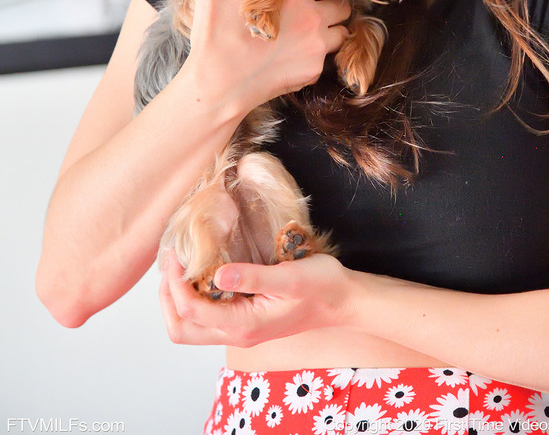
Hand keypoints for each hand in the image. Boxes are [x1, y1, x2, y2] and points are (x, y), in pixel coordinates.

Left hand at [159, 250, 352, 346]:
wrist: (342, 301)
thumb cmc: (320, 287)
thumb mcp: (289, 277)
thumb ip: (253, 277)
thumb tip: (218, 274)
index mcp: (244, 325)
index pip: (192, 310)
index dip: (176, 283)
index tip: (175, 253)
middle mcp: (237, 334)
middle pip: (181, 329)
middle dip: (167, 297)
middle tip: (169, 261)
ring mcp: (239, 330)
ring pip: (190, 327)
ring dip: (175, 300)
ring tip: (177, 266)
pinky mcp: (243, 321)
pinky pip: (205, 319)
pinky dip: (191, 298)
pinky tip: (198, 273)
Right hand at [184, 0, 350, 108]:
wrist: (217, 87)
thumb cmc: (214, 36)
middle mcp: (313, 16)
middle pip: (340, 3)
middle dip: (327, 4)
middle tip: (305, 12)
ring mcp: (317, 45)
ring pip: (341, 30)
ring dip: (329, 28)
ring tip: (304, 32)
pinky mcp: (315, 70)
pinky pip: (328, 56)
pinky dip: (317, 53)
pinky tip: (294, 54)